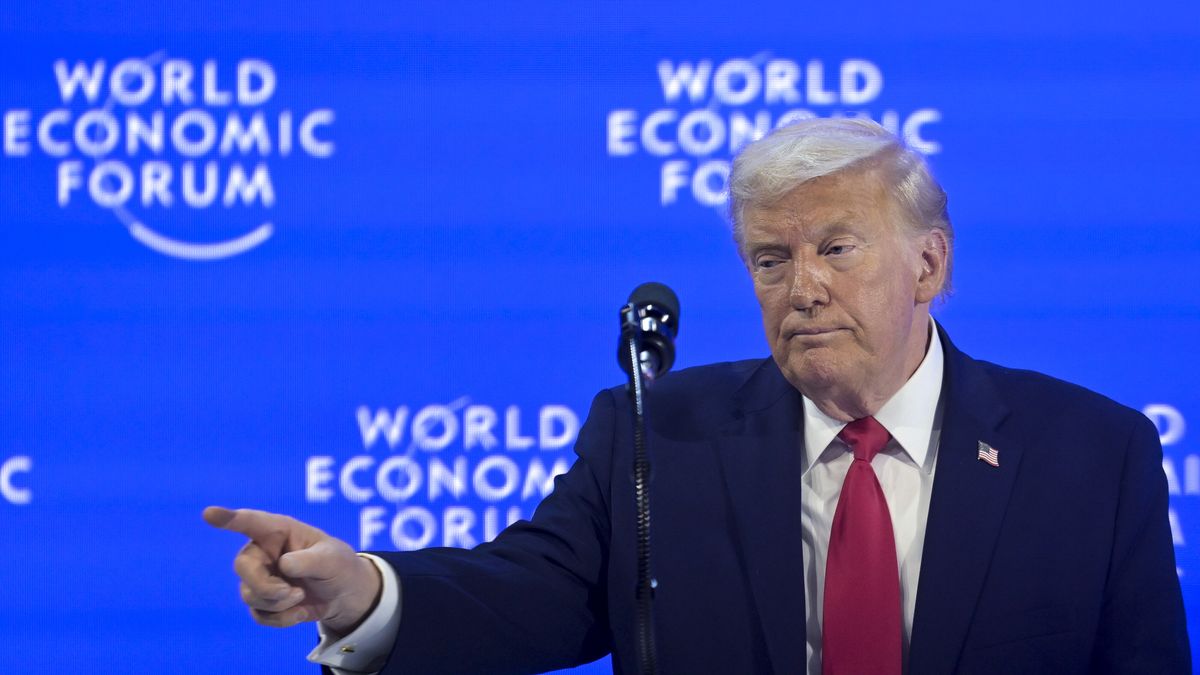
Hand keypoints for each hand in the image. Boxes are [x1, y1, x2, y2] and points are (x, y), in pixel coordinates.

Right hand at [203, 506, 381, 633]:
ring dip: (278, 603)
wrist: (344, 595)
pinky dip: (281, 618)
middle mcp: (263, 551)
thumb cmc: (338, 565)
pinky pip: (258, 614)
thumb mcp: (333, 559)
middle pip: (242, 566)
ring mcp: (260, 576)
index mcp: (279, 531)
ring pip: (249, 594)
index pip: (250, 522)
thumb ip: (309, 560)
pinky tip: (299, 612)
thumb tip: (284, 565)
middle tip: (291, 592)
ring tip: (301, 596)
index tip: (209, 513)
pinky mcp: (262, 600)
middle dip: (265, 585)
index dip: (228, 518)